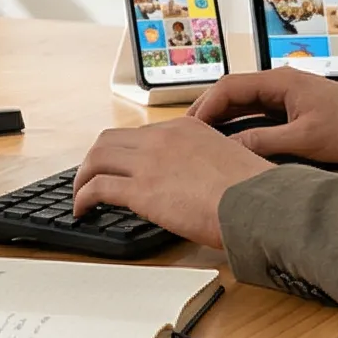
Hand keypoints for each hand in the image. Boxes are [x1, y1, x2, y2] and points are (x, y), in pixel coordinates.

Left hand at [73, 118, 273, 247]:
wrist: (257, 204)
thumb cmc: (253, 192)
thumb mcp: (229, 162)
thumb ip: (207, 164)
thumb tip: (200, 183)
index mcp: (186, 129)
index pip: (142, 134)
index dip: (125, 151)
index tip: (120, 165)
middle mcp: (163, 138)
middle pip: (110, 139)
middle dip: (96, 158)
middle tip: (91, 175)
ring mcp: (150, 161)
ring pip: (97, 158)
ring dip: (83, 176)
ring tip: (79, 194)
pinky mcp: (141, 189)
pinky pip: (97, 187)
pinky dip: (82, 197)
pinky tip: (83, 209)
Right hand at [188, 68, 337, 165]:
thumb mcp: (304, 140)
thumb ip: (264, 142)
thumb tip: (229, 149)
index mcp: (280, 82)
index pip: (229, 87)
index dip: (206, 107)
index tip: (189, 128)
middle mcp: (279, 83)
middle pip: (231, 93)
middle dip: (207, 112)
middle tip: (185, 135)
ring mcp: (285, 96)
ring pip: (242, 104)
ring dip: (221, 120)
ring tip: (200, 141)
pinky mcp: (291, 109)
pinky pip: (256, 114)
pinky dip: (239, 126)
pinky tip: (229, 143)